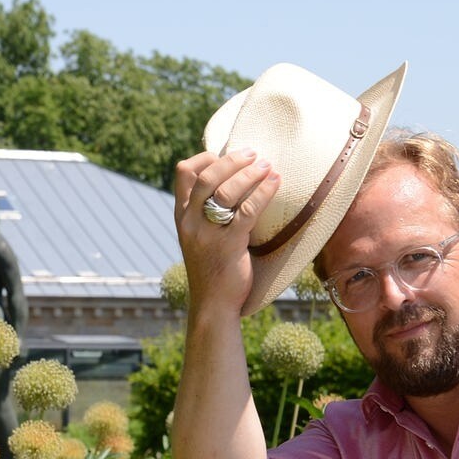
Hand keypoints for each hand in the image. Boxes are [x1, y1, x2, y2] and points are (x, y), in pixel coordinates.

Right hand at [171, 148, 281, 317]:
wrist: (212, 305)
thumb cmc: (212, 268)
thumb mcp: (199, 237)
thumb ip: (205, 213)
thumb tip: (230, 183)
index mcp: (182, 216)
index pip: (184, 173)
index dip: (205, 158)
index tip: (225, 154)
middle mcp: (190, 222)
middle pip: (208, 177)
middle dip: (233, 160)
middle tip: (254, 154)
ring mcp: (208, 234)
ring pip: (226, 191)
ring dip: (250, 173)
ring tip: (268, 166)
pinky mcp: (229, 246)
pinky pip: (248, 211)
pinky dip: (264, 192)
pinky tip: (276, 183)